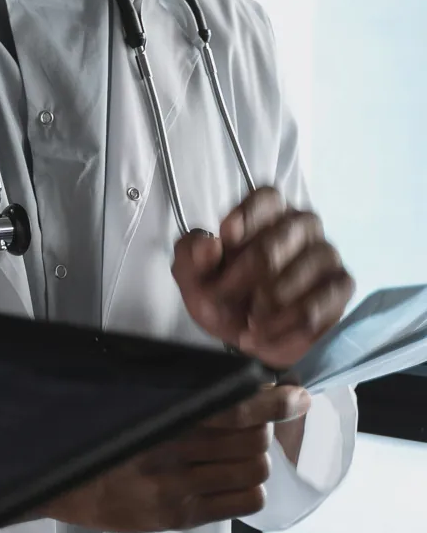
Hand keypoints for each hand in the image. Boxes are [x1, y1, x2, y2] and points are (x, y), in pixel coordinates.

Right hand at [48, 385, 308, 531]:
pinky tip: (231, 481)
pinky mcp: (182, 516)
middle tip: (251, 426)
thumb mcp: (133, 407)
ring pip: (254, 470)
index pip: (234, 408)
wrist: (63, 485)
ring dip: (254, 459)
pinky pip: (244, 502)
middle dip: (261, 430)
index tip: (294, 396)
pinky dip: (250, 488)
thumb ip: (179, 400)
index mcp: (161, 420)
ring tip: (237, 455)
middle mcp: (172, 455)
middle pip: (252, 440)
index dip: (273, 402)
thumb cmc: (98, 442)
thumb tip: (232, 387)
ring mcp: (179, 489)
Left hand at [173, 187, 353, 365]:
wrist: (246, 334)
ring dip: (262, 309)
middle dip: (239, 280)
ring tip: (245, 324)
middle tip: (220, 300)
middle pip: (272, 244)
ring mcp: (326, 253)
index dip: (245, 217)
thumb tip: (208, 243)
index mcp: (267, 210)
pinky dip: (283, 329)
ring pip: (295, 277)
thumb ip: (191, 255)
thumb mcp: (193, 275)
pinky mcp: (341, 286)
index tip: (226, 239)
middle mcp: (302, 224)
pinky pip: (315, 308)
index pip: (266, 197)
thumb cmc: (221, 293)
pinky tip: (265, 336)